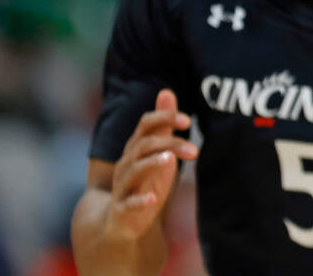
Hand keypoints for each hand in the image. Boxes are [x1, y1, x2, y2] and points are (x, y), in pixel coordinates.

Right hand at [104, 89, 198, 240]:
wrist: (117, 221)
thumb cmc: (143, 181)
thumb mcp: (156, 152)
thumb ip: (162, 126)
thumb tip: (167, 92)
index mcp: (136, 148)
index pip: (145, 124)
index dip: (164, 118)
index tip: (188, 120)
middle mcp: (126, 163)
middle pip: (144, 145)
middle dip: (170, 143)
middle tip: (194, 150)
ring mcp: (122, 186)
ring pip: (134, 170)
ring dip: (152, 163)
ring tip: (170, 160)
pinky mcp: (121, 210)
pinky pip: (127, 204)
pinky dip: (139, 201)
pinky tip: (151, 199)